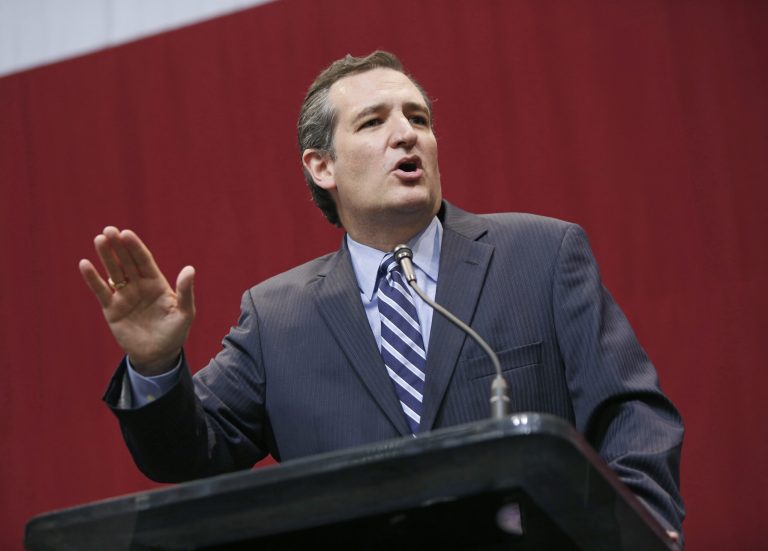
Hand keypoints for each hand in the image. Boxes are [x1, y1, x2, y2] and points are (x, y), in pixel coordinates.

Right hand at [79, 227, 194, 375]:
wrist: (158, 355)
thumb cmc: (175, 333)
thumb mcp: (185, 313)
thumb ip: (185, 292)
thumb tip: (190, 269)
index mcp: (156, 283)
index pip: (144, 260)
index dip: (135, 247)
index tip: (126, 233)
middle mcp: (139, 285)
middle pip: (127, 262)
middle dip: (118, 246)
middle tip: (109, 230)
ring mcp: (124, 296)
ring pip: (113, 272)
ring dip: (106, 257)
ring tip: (99, 240)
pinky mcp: (111, 309)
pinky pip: (100, 291)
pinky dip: (92, 278)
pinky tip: (84, 264)